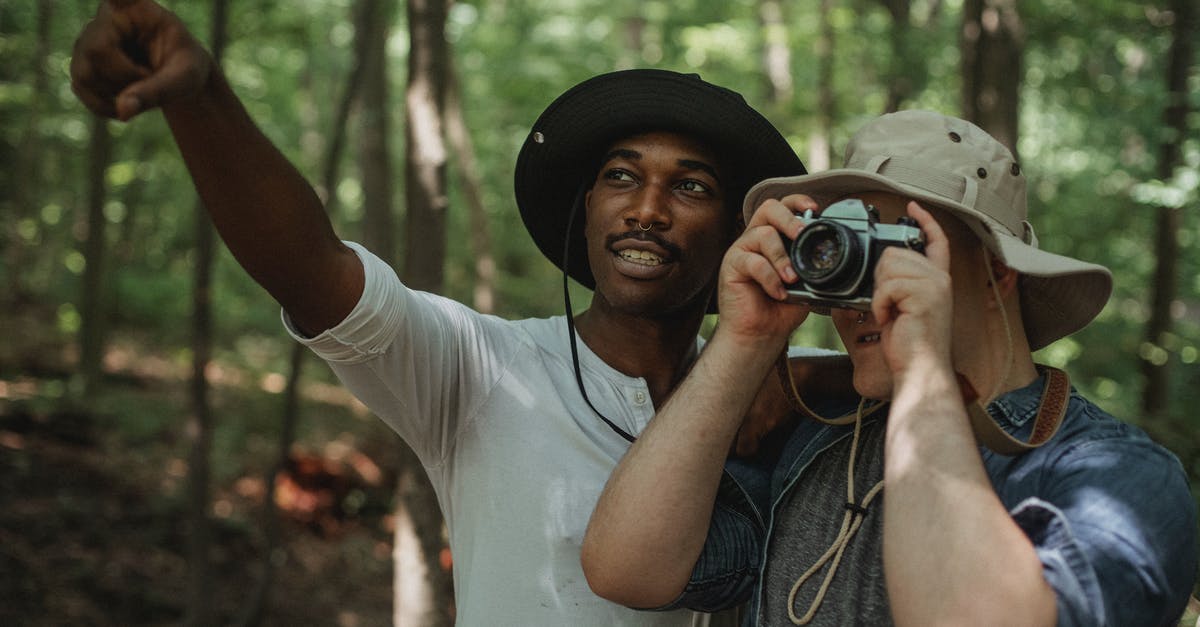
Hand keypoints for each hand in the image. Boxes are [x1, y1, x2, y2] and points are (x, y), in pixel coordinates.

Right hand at [71, 0, 212, 120]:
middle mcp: (103, 19)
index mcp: (133, 8)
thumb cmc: (186, 68)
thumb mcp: (184, 78)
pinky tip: (128, 103)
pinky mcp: (81, 64)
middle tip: (152, 80)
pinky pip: (81, 90)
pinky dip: (107, 106)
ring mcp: (86, 41)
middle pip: (96, 52)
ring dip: (117, 96)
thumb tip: (123, 110)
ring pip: (84, 76)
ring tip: (143, 91)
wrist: (177, 78)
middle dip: (126, 79)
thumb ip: (157, 90)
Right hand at [716, 194, 813, 344]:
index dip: (798, 202)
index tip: (816, 210)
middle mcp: (756, 238)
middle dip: (790, 219)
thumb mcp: (806, 283)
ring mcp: (742, 251)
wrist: (760, 334)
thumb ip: (814, 265)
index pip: (783, 207)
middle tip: (802, 235)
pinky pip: (753, 261)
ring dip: (782, 256)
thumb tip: (835, 256)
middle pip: (769, 208)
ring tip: (792, 279)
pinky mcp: (730, 266)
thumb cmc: (781, 308)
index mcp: (775, 237)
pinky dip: (770, 278)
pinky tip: (778, 293)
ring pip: (763, 234)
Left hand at [871, 201, 954, 381]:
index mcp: (938, 280)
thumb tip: (880, 269)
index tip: (912, 205)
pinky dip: (879, 304)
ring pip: (889, 266)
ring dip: (880, 293)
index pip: (936, 241)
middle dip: (881, 278)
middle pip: (896, 252)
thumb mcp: (904, 308)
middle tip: (889, 305)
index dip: (925, 221)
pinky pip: (887, 286)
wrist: (920, 369)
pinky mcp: (925, 295)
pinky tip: (890, 319)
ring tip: (891, 313)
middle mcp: (940, 279)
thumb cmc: (910, 345)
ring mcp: (935, 285)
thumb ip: (900, 285)